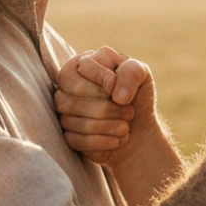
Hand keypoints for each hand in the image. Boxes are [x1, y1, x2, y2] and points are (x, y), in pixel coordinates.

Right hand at [55, 47, 156, 167]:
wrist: (138, 128)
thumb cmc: (136, 95)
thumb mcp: (141, 74)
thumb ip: (131, 73)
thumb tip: (117, 96)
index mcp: (81, 63)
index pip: (82, 67)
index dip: (103, 78)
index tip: (121, 88)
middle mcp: (67, 86)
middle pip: (73, 98)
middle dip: (108, 108)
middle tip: (129, 111)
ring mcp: (64, 112)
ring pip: (78, 122)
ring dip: (110, 126)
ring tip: (126, 125)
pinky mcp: (68, 136)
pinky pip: (79, 141)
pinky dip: (104, 141)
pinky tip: (118, 139)